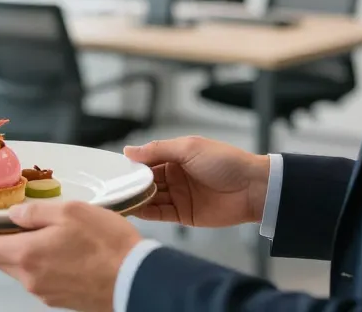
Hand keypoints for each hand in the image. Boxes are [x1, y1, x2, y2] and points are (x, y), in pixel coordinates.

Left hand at [0, 201, 140, 311]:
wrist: (137, 280)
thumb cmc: (107, 244)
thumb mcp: (70, 211)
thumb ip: (36, 210)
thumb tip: (14, 213)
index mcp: (26, 254)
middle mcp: (30, 278)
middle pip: (0, 258)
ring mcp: (45, 292)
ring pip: (21, 267)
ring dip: (22, 250)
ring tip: (38, 232)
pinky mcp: (60, 299)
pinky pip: (39, 277)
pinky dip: (40, 262)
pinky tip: (58, 249)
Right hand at [124, 136, 269, 226]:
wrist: (253, 188)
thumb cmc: (224, 161)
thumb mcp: (189, 147)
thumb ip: (157, 150)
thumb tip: (128, 151)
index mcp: (175, 156)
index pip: (146, 160)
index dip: (130, 165)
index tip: (111, 170)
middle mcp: (174, 176)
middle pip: (146, 180)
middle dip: (129, 184)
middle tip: (108, 188)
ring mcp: (179, 196)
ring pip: (150, 197)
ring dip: (135, 198)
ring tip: (115, 200)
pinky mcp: (184, 215)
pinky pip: (161, 213)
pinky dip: (146, 212)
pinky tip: (132, 210)